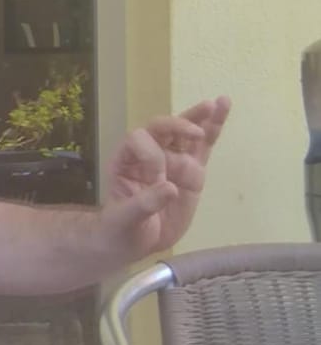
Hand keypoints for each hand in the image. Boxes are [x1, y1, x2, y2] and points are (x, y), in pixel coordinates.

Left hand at [98, 96, 230, 261]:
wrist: (134, 243)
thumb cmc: (120, 229)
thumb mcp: (124, 220)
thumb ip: (143, 204)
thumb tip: (169, 188)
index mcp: (124, 160)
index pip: (139, 141)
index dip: (152, 154)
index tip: (160, 176)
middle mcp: (148, 155)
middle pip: (162, 128)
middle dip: (177, 126)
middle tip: (194, 133)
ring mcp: (172, 161)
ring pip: (185, 133)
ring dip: (200, 117)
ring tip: (218, 102)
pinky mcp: (192, 172)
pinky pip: (203, 146)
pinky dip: (213, 128)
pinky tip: (224, 106)